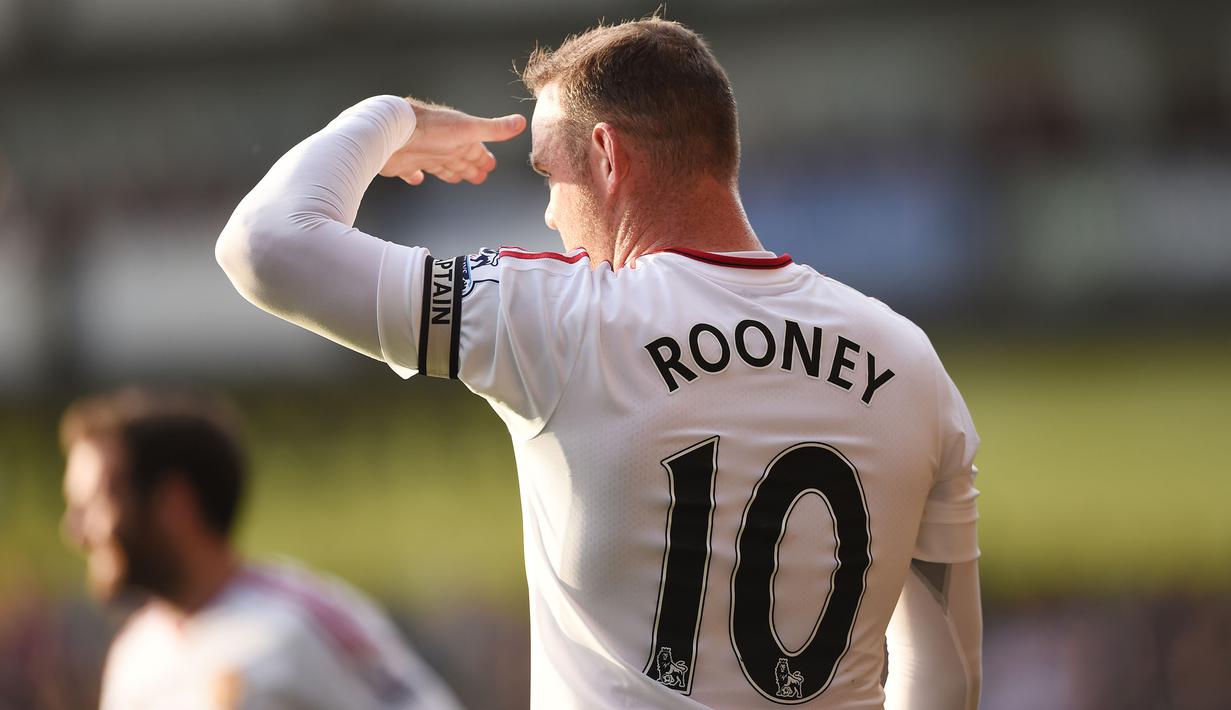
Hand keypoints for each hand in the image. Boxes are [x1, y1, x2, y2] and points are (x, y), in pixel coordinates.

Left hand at [380, 98, 525, 185]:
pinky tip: (417, 179)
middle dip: (470, 166)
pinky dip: (416, 176)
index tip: (491, 165)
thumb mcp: (469, 129)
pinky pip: (412, 171)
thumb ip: (494, 129)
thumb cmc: (431, 129)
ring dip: (449, 171)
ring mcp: (423, 154)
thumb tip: (520, 121)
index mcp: (459, 137)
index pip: (476, 149)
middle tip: (479, 176)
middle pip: (459, 159)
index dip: (484, 158)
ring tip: (455, 177)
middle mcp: (442, 145)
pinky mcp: (405, 163)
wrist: (393, 131)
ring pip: (440, 165)